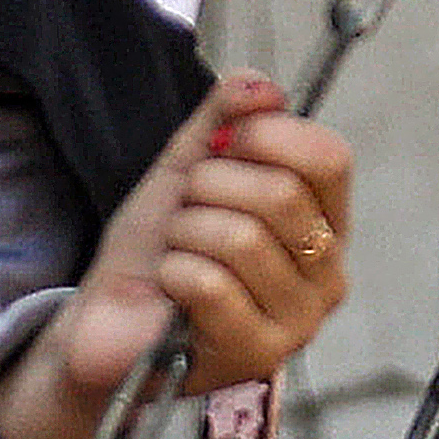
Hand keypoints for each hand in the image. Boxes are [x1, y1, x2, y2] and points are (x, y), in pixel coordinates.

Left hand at [0, 95, 348, 438]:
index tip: (223, 144)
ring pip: (243, 239)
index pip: (330, 159)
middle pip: (282, 195)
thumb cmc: (159, 249)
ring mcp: (298, 319)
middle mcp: (325, 272)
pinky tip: (171, 287)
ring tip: (177, 250)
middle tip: (186, 209)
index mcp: (323, 222)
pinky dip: (174, 272)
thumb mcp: (188, 167)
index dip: (269, 135)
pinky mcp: (257, 352)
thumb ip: (224, 117)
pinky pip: (212, 283)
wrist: (109, 317)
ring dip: (186, 233)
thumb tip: (262, 87)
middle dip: (210, 188)